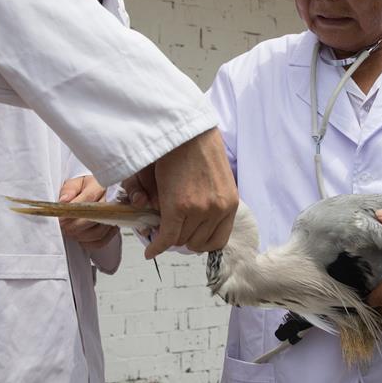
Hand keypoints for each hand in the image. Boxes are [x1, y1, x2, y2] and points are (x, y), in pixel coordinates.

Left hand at [58, 176, 118, 249]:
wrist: (97, 193)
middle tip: (63, 227)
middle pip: (94, 218)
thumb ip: (69, 190)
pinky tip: (80, 238)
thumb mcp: (75, 183)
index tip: (61, 218)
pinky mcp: (114, 229)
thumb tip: (64, 200)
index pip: (88, 198)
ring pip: (98, 232)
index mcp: (100, 186)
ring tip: (70, 231)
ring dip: (80, 235)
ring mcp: (115, 217)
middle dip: (74, 226)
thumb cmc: (85, 188)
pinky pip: (102, 241)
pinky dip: (89, 243)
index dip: (73, 211)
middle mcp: (111, 201)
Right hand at [130, 128, 237, 258]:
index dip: (201, 241)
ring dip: (169, 234)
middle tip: (172, 226)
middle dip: (182, 237)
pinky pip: (167, 237)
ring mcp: (199, 210)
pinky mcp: (178, 207)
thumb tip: (198, 223)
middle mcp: (217, 210)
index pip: (218, 241)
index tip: (190, 237)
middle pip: (196, 242)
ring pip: (180, 239)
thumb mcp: (218, 179)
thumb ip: (213, 202)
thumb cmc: (199, 148)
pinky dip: (157, 246)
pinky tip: (151, 250)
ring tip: (162, 221)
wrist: (185, 132)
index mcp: (230, 204)